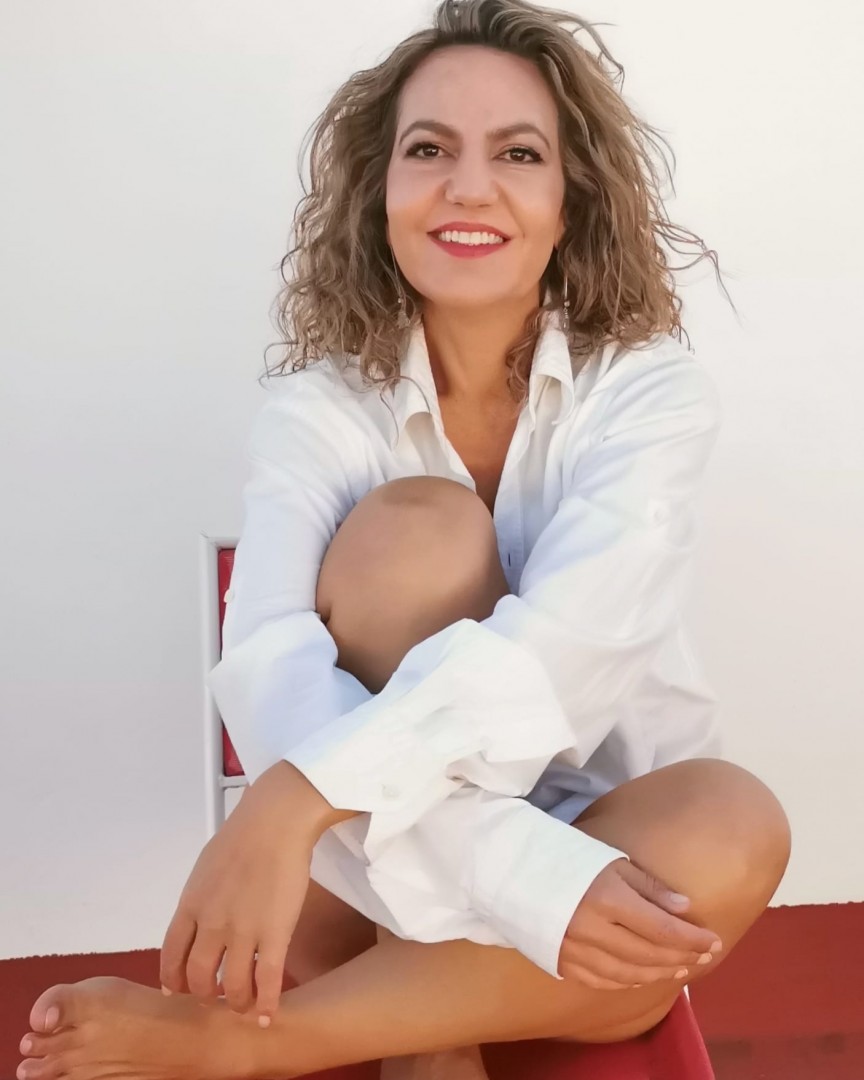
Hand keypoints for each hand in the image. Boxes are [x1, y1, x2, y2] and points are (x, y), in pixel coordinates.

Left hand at [160, 763, 335, 1025]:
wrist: (276, 821)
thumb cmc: (243, 835)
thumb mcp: (206, 866)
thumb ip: (200, 896)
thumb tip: (199, 915)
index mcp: (190, 905)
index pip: (170, 957)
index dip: (172, 981)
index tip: (177, 991)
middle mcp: (210, 924)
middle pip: (197, 978)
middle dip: (204, 996)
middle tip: (215, 998)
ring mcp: (243, 931)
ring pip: (232, 986)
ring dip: (236, 1002)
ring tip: (244, 1006)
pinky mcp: (275, 932)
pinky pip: (268, 979)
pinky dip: (267, 1002)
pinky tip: (269, 1013)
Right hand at [559, 858, 722, 989]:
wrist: (513, 867)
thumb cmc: (566, 855)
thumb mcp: (611, 859)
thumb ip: (648, 886)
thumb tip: (685, 908)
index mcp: (607, 898)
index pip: (662, 929)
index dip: (692, 938)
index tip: (715, 941)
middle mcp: (592, 929)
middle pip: (649, 954)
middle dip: (682, 956)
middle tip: (704, 956)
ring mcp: (574, 949)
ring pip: (627, 974)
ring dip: (658, 973)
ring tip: (679, 968)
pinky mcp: (560, 961)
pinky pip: (601, 980)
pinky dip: (626, 982)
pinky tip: (641, 977)